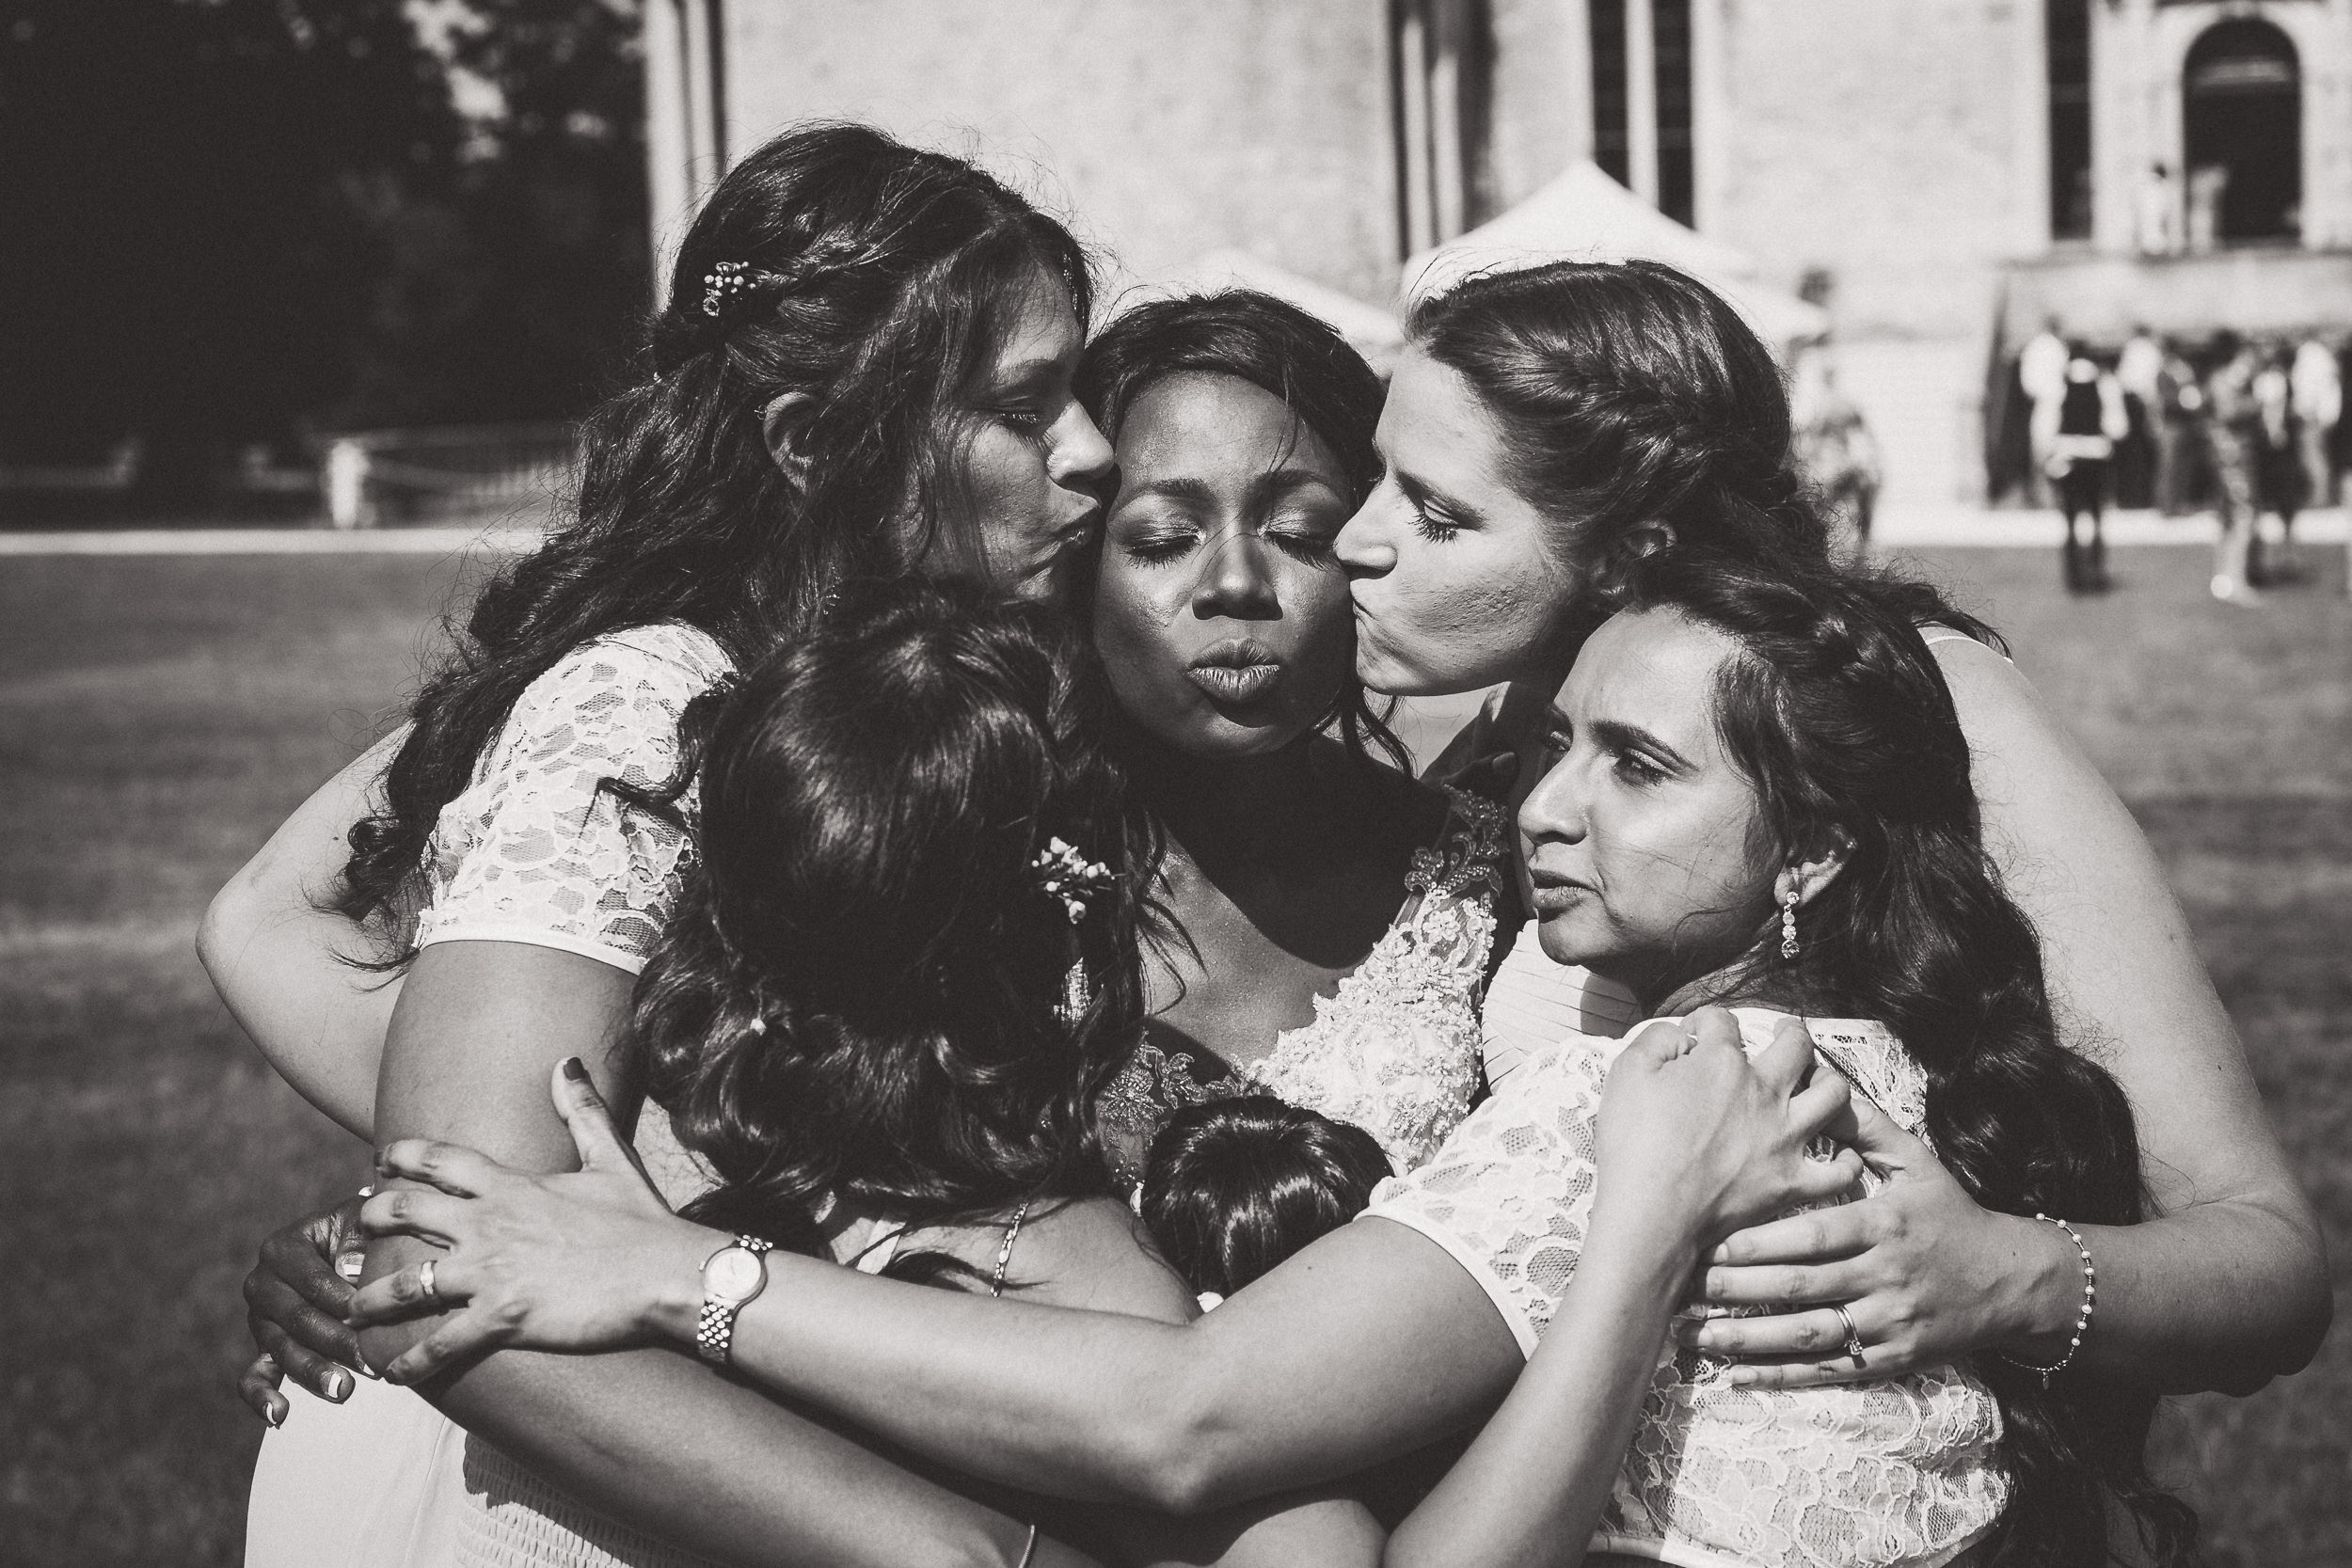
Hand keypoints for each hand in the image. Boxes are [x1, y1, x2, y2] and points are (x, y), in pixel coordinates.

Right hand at [237, 1192, 372, 1424]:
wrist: (360, 1243)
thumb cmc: (369, 1232)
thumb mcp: (368, 1225)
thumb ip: (360, 1241)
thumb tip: (350, 1269)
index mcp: (282, 1248)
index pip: (313, 1282)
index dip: (344, 1301)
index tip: (376, 1320)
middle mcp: (262, 1283)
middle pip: (297, 1320)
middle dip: (336, 1343)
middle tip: (371, 1365)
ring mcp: (261, 1319)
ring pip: (282, 1351)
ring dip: (313, 1373)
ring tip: (344, 1390)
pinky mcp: (265, 1348)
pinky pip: (254, 1377)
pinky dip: (262, 1398)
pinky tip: (280, 1416)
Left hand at [345, 1058, 721, 1383]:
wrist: (668, 1272)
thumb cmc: (642, 1220)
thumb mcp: (612, 1157)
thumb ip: (582, 1110)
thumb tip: (566, 1061)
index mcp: (513, 1186)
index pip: (442, 1161)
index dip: (403, 1156)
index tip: (379, 1160)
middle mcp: (491, 1224)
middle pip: (408, 1211)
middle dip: (372, 1218)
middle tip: (356, 1228)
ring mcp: (493, 1271)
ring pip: (409, 1283)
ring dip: (371, 1299)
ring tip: (350, 1310)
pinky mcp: (504, 1317)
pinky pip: (442, 1342)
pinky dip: (411, 1360)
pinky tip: (392, 1372)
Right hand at [1593, 1009, 1861, 1250]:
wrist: (1652, 1214)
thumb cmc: (1633, 1144)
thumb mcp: (1626, 1073)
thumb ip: (1657, 1041)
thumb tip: (1680, 1037)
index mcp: (1721, 1063)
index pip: (1722, 1022)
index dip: (1705, 1023)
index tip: (1694, 1036)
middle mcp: (1763, 1092)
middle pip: (1796, 1046)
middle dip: (1790, 1033)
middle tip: (1783, 1035)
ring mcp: (1784, 1138)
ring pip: (1834, 1096)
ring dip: (1830, 1082)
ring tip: (1819, 1082)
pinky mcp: (1792, 1183)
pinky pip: (1840, 1171)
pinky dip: (1846, 1161)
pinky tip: (1840, 1155)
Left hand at [1680, 1085, 2068, 1387]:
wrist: (2010, 1280)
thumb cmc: (1950, 1213)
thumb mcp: (1917, 1162)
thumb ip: (1865, 1127)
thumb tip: (1818, 1082)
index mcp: (1886, 1224)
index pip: (1815, 1236)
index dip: (1763, 1243)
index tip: (1712, 1243)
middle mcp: (1886, 1275)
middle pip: (1803, 1286)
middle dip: (1738, 1289)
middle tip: (1683, 1287)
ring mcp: (1891, 1322)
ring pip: (1810, 1335)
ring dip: (1747, 1339)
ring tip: (1694, 1335)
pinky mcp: (1894, 1358)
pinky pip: (1831, 1370)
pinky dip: (1782, 1376)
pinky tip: (1736, 1376)